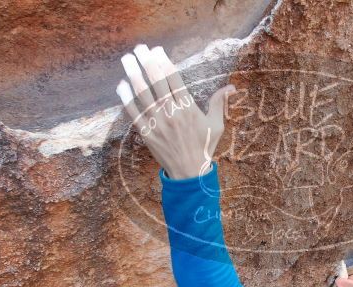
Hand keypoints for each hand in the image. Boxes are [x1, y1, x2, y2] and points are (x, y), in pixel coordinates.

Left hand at [115, 44, 235, 178]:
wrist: (190, 172)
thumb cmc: (204, 147)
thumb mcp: (216, 124)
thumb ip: (219, 103)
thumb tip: (232, 87)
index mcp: (188, 108)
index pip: (173, 78)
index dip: (164, 62)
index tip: (157, 50)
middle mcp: (171, 113)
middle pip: (156, 81)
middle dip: (146, 62)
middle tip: (139, 48)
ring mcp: (157, 123)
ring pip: (142, 94)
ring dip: (133, 74)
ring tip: (127, 59)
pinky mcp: (147, 133)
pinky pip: (133, 112)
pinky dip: (126, 98)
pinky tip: (121, 85)